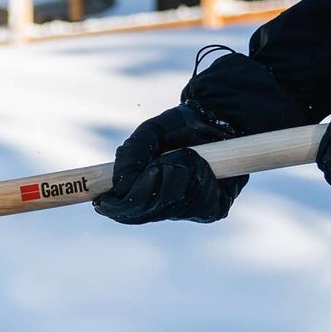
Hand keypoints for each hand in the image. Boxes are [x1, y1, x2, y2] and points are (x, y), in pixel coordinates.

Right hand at [95, 48, 305, 224]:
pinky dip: (197, 178)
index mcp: (146, 193)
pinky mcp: (213, 209)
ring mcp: (189, 210)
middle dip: (149, 185)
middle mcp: (167, 206)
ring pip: (172, 205)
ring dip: (176, 175)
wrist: (221, 119)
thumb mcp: (149, 134)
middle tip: (160, 162)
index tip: (110, 194)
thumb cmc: (181, 127)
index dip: (118, 206)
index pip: (127, 212)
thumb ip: (130, 155)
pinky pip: (199, 202)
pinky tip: (200, 164)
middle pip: (147, 211)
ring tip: (186, 156)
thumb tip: (120, 185)